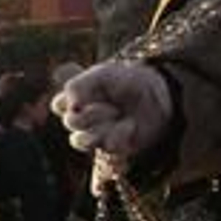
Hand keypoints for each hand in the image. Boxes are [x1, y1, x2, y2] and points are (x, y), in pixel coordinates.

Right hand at [51, 61, 171, 156]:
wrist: (162, 95)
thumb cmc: (130, 81)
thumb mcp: (105, 74)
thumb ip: (80, 83)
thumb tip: (69, 103)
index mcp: (78, 99)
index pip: (58, 105)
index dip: (68, 100)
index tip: (85, 94)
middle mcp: (84, 118)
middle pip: (70, 122)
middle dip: (90, 113)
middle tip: (112, 106)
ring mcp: (97, 134)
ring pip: (79, 140)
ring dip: (99, 128)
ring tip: (117, 116)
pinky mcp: (113, 147)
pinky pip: (106, 146)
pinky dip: (119, 134)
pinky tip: (130, 126)